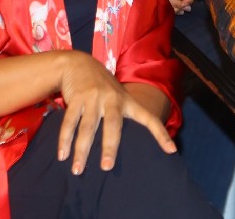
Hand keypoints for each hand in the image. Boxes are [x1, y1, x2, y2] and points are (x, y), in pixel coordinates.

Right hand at [55, 51, 175, 173]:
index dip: (161, 134)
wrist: (78, 63)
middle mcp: (113, 99)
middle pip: (113, 126)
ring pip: (88, 128)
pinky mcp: (76, 98)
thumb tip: (137, 143)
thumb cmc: (102, 88)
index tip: (172, 151)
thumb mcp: (118, 96)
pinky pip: (70, 122)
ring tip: (77, 170)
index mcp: (128, 102)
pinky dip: (65, 140)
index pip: (149, 119)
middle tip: (107, 167)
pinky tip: (62, 155)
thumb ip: (125, 115)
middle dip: (110, 147)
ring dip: (81, 151)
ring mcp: (94, 98)